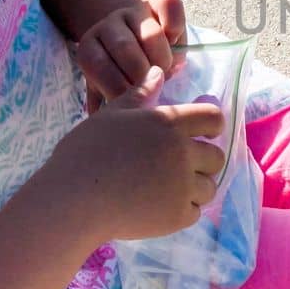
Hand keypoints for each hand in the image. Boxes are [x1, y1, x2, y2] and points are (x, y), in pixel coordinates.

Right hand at [47, 67, 224, 240]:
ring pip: (209, 187)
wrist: (72, 199)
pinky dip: (182, 211)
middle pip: (217, 156)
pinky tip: (159, 206)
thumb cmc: (86, 151)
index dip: (212, 126)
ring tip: (167, 189)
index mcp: (169, 123)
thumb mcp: (112, 115)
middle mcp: (183, 152)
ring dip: (195, 188)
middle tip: (178, 166)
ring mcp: (183, 186)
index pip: (214, 118)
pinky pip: (195, 212)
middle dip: (204, 160)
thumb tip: (159, 72)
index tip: (202, 134)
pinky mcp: (177, 216)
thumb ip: (140, 94)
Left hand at [75, 0, 186, 112]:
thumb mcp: (109, 88)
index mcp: (89, 48)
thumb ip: (105, 104)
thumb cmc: (124, 74)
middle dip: (143, 75)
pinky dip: (177, 29)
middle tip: (155, 89)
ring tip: (167, 73)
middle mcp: (107, 25)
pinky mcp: (158, 2)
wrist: (136, 41)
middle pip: (125, 48)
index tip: (135, 104)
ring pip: (151, 34)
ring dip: (163, 59)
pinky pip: (171, 8)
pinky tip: (176, 45)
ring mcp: (133, 11)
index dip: (119, 88)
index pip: (99, 66)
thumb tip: (100, 125)